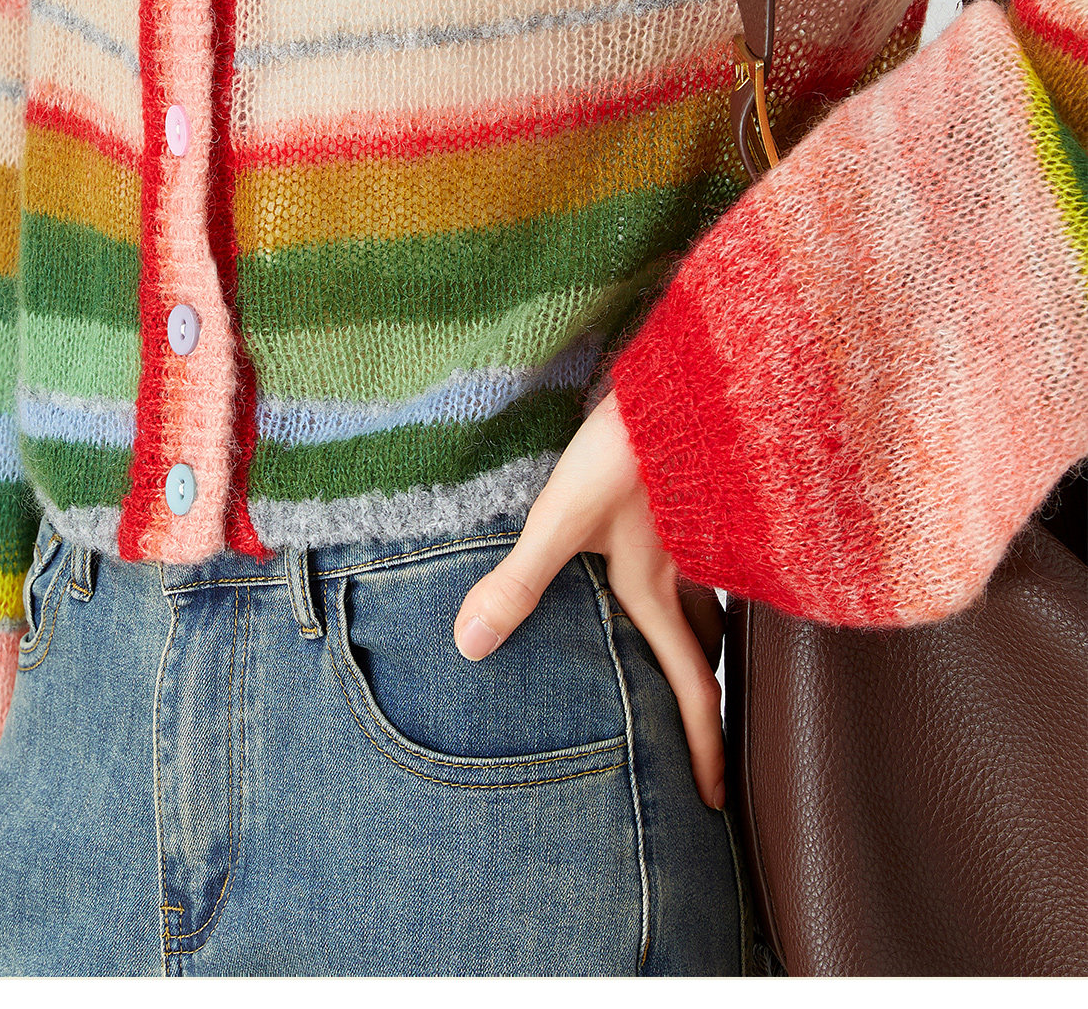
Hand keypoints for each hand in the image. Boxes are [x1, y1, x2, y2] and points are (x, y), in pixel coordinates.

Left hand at [451, 390, 726, 810]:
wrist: (685, 385)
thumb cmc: (622, 451)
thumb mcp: (559, 520)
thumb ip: (517, 582)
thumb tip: (468, 647)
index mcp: (654, 587)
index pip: (688, 685)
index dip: (702, 747)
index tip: (714, 798)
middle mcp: (689, 567)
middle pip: (707, 644)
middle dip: (705, 691)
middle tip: (704, 724)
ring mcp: (703, 529)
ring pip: (712, 597)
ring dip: (705, 629)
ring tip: (693, 647)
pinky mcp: (703, 493)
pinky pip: (712, 551)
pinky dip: (701, 572)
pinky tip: (685, 556)